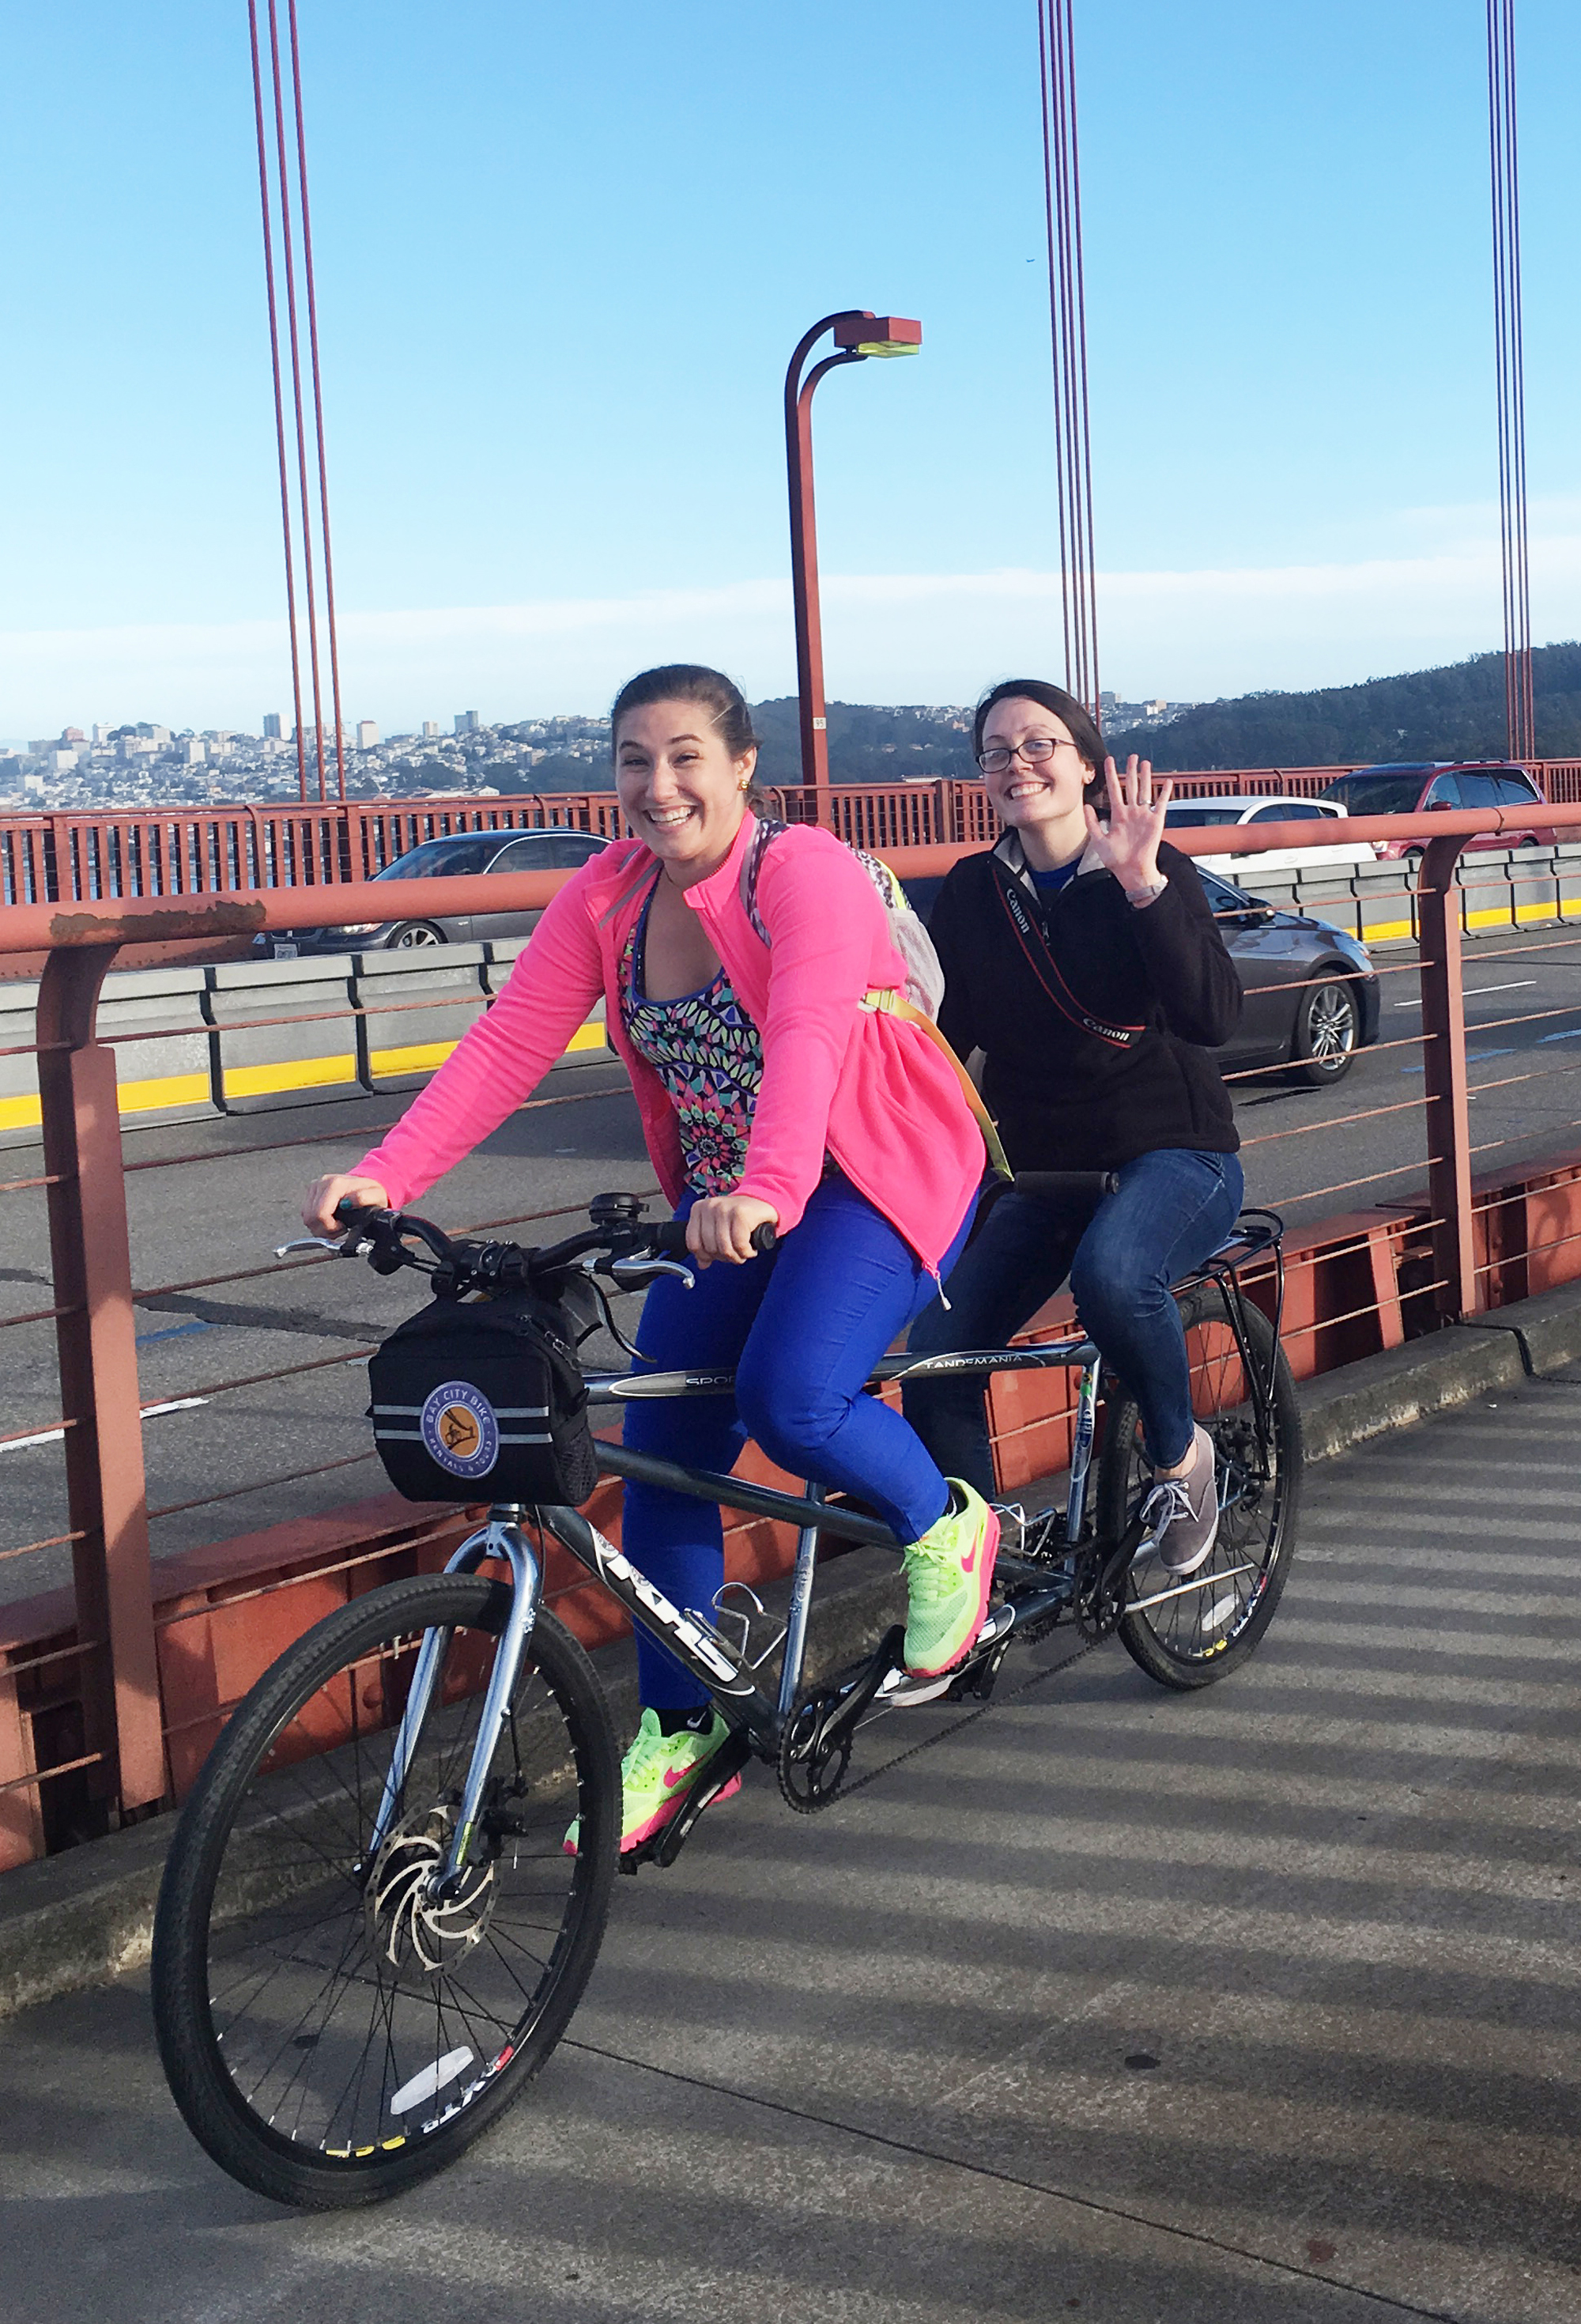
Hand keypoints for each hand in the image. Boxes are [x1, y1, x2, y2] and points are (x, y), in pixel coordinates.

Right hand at [303, 1172, 389, 1235]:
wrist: (364, 1185)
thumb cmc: (370, 1192)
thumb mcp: (375, 1196)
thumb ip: (365, 1198)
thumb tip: (349, 1202)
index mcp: (335, 1184)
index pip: (320, 1214)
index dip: (330, 1227)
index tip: (342, 1228)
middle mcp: (322, 1183)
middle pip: (311, 1218)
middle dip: (324, 1229)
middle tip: (339, 1229)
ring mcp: (314, 1187)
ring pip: (306, 1218)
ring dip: (320, 1227)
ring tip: (336, 1225)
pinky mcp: (311, 1193)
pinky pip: (306, 1214)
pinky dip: (317, 1222)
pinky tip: (330, 1220)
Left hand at [685, 1193, 778, 1266]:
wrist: (763, 1202)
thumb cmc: (739, 1218)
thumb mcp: (718, 1230)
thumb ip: (707, 1246)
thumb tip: (702, 1264)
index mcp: (698, 1209)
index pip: (693, 1243)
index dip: (706, 1256)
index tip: (718, 1255)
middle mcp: (709, 1206)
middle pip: (710, 1248)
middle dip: (725, 1257)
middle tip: (735, 1252)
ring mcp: (724, 1208)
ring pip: (725, 1248)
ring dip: (737, 1257)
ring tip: (743, 1252)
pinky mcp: (740, 1213)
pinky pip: (740, 1245)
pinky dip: (747, 1253)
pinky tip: (751, 1249)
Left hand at [1084, 755, 1173, 895]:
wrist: (1132, 871)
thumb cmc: (1116, 860)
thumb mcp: (1099, 841)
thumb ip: (1092, 823)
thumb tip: (1086, 806)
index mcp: (1118, 815)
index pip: (1114, 790)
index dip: (1111, 775)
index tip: (1109, 761)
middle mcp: (1131, 812)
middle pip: (1131, 786)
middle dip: (1130, 771)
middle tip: (1131, 756)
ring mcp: (1144, 816)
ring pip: (1145, 791)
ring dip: (1145, 777)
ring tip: (1145, 763)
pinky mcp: (1156, 821)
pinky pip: (1161, 803)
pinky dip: (1165, 792)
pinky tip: (1167, 781)